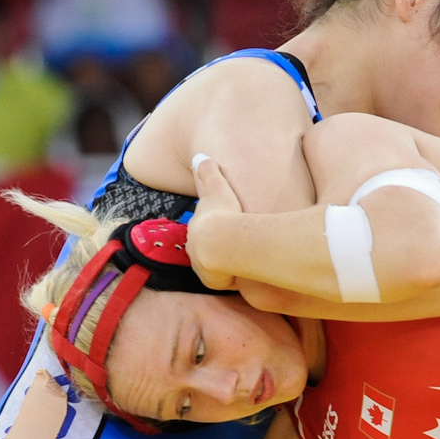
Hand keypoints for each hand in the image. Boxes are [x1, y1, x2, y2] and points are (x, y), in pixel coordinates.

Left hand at [185, 154, 241, 288]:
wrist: (222, 243)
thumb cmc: (220, 213)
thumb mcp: (215, 188)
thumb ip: (208, 174)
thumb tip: (200, 156)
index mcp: (195, 230)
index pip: (200, 231)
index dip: (211, 230)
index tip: (221, 229)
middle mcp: (195, 250)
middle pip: (204, 251)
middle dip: (213, 250)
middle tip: (229, 249)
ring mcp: (203, 268)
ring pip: (213, 267)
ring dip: (223, 266)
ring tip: (238, 264)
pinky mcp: (214, 282)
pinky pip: (224, 280)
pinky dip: (232, 277)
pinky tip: (244, 275)